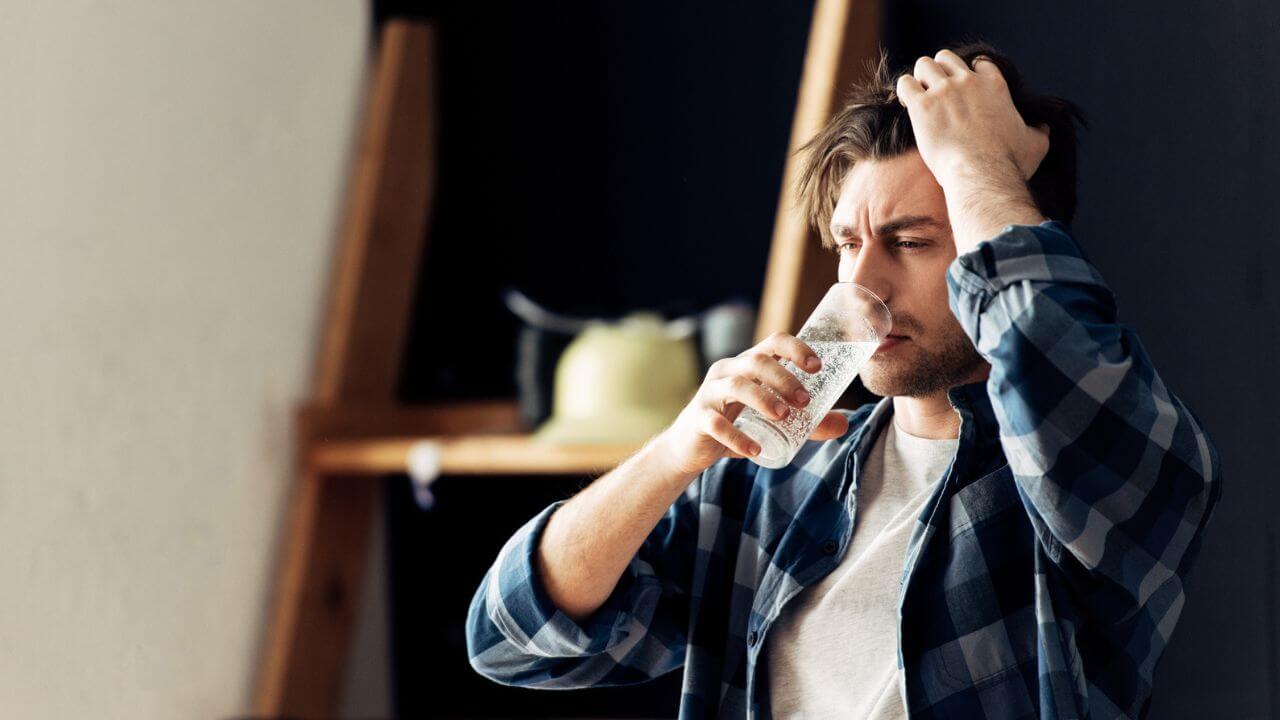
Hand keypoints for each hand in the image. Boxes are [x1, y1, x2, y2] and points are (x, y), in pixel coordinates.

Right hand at [654, 332, 849, 478]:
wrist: (691, 448)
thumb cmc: (736, 425)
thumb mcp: (773, 421)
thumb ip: (807, 423)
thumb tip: (843, 423)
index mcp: (748, 365)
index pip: (773, 343)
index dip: (796, 349)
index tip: (817, 367)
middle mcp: (728, 371)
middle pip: (757, 361)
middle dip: (785, 379)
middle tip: (805, 402)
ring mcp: (710, 393)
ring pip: (736, 384)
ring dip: (763, 398)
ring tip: (783, 417)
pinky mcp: (698, 418)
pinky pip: (715, 422)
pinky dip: (737, 436)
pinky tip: (755, 450)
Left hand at [896, 50, 1049, 186]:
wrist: (981, 174)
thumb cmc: (1009, 163)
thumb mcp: (1036, 145)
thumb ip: (1039, 131)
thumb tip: (1044, 128)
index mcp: (995, 85)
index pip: (979, 63)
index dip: (969, 74)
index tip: (963, 90)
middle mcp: (968, 82)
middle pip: (947, 58)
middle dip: (939, 71)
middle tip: (935, 92)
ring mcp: (944, 91)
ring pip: (924, 64)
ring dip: (920, 77)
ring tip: (919, 96)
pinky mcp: (922, 106)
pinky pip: (905, 83)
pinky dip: (904, 91)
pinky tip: (906, 104)